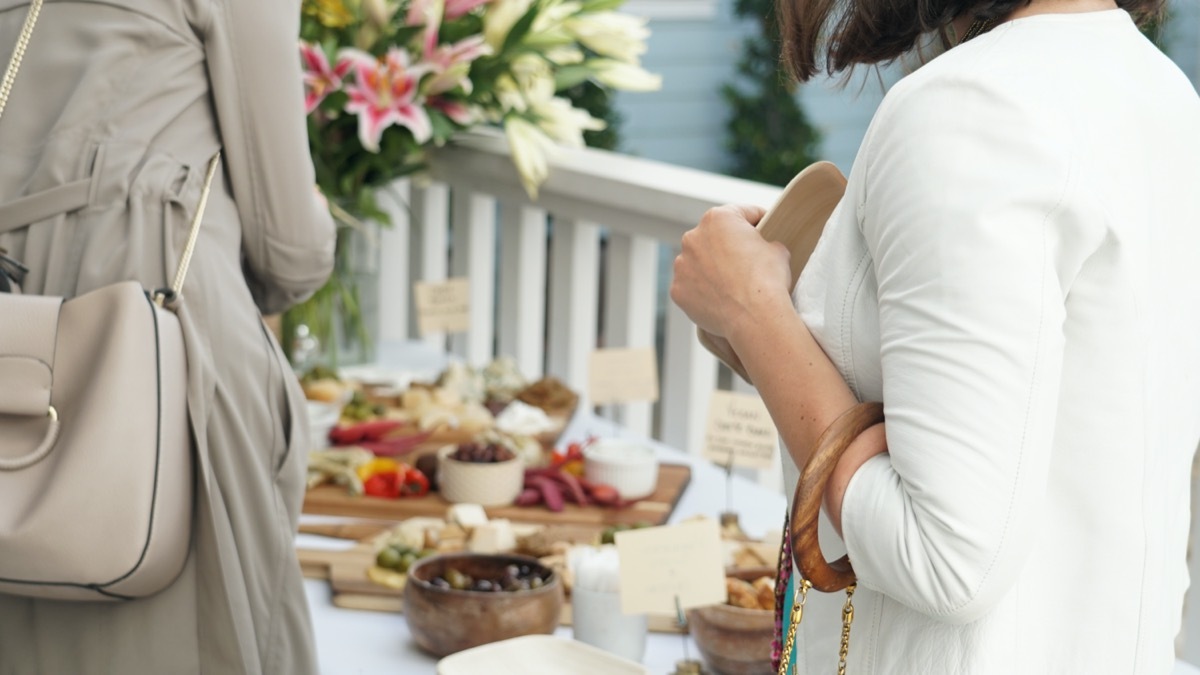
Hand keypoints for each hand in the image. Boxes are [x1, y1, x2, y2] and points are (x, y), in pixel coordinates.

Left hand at [669, 205, 792, 338]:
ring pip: (698, 262)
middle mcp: (693, 237)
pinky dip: (703, 290)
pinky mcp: (678, 290)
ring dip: (711, 268)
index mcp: (718, 219)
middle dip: (728, 245)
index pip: (740, 214)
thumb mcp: (778, 250)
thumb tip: (762, 249)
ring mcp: (682, 265)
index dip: (756, 221)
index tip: (762, 229)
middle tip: (745, 261)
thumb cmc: (767, 280)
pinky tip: (719, 299)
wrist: (755, 317)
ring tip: (731, 284)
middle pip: (714, 237)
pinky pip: (691, 286)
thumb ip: (765, 242)